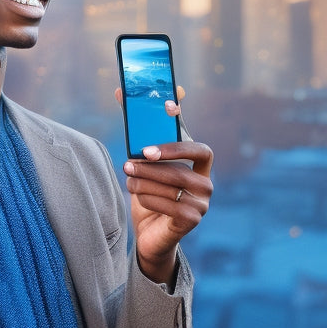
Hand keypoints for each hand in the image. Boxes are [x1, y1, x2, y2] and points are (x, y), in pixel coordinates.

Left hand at [115, 86, 213, 286]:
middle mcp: (206, 184)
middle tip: (130, 162)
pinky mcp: (192, 221)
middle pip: (181, 169)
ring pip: (173, 187)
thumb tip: (120, 90)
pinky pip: (168, 206)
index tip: (167, 113)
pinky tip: (137, 197)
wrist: (150, 236)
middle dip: (153, 165)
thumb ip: (140, 131)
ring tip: (128, 179)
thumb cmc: (149, 195)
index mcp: (200, 167)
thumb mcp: (145, 163)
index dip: (184, 134)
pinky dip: (148, 200)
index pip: (200, 149)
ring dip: (145, 182)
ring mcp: (202, 204)